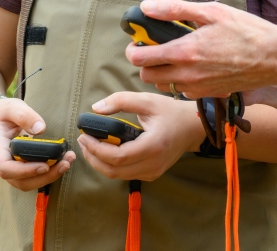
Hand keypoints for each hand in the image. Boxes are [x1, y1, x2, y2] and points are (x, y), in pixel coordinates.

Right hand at [0, 97, 74, 190]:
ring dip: (50, 176)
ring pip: (29, 182)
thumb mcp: (12, 108)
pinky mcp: (23, 167)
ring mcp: (13, 167)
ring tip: (67, 163)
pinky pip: (35, 176)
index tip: (44, 166)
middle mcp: (3, 163)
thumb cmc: (3, 112)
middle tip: (65, 164)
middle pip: (21, 181)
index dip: (25, 171)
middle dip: (44, 177)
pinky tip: (63, 162)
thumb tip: (40, 129)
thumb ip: (25, 116)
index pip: (6, 168)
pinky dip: (50, 172)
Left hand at [78, 92, 205, 181]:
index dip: (96, 149)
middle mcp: (153, 164)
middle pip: (114, 171)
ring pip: (117, 175)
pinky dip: (111, 165)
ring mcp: (153, 172)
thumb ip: (121, 101)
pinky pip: (126, 174)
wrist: (192, 127)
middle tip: (83, 141)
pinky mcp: (152, 174)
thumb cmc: (171, 112)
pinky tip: (106, 151)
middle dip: (93, 157)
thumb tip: (96, 108)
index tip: (84, 136)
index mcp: (153, 146)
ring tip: (90, 145)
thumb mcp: (147, 100)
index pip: (118, 157)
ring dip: (100, 162)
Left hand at [124, 0, 276, 97]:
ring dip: (161, 72)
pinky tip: (194, 66)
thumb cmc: (247, 31)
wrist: (275, 57)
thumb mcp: (212, 11)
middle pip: (146, 76)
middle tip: (155, 47)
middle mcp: (188, 75)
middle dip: (145, 61)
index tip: (138, 40)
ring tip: (174, 56)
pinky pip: (183, 91)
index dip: (134, 48)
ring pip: (163, 86)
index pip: (141, 58)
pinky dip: (180, 80)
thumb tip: (147, 7)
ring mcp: (198, 88)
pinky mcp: (209, 95)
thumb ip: (175, 10)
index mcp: (185, 52)